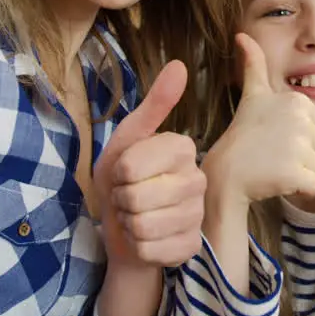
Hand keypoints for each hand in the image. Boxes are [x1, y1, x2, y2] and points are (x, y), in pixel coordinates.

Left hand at [95, 60, 205, 266]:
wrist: (125, 229)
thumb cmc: (123, 181)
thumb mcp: (127, 141)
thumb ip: (154, 105)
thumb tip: (180, 64)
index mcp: (182, 148)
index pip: (130, 166)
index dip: (116, 174)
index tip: (123, 174)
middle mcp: (198, 179)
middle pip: (135, 197)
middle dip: (121, 201)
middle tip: (128, 198)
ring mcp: (197, 215)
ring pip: (143, 226)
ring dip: (128, 225)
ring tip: (135, 217)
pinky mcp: (192, 246)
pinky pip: (150, 250)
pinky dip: (137, 248)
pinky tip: (145, 240)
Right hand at [202, 34, 314, 207]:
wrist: (225, 173)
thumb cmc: (244, 136)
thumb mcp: (254, 96)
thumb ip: (254, 64)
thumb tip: (242, 34)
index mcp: (297, 101)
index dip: (303, 142)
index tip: (277, 140)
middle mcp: (300, 119)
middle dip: (304, 160)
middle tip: (275, 155)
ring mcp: (298, 146)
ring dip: (302, 175)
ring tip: (275, 167)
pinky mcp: (295, 173)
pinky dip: (301, 190)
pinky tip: (278, 181)